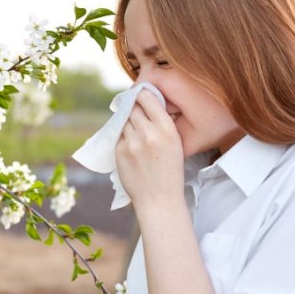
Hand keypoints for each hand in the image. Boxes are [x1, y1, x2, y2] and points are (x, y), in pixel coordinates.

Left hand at [115, 89, 184, 206]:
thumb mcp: (175, 143)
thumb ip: (161, 122)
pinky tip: (132, 146)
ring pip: (124, 120)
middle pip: (133, 107)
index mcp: (166, 129)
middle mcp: (148, 133)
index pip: (147, 98)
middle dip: (134, 107)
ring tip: (137, 133)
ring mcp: (132, 142)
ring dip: (128, 122)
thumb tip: (145, 101)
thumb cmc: (169, 170)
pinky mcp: (120, 151)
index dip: (142, 94)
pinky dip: (123, 136)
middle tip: (136, 112)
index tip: (140, 94)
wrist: (159, 199)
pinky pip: (119, 135)